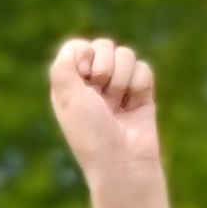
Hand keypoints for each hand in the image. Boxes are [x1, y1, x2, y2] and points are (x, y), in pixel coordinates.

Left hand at [50, 37, 160, 189]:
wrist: (123, 162)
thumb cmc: (91, 133)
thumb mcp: (67, 99)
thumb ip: (62, 67)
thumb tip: (77, 47)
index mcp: (68, 86)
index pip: (76, 47)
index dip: (83, 54)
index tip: (84, 76)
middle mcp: (91, 85)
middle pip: (103, 45)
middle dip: (105, 65)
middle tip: (100, 92)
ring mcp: (117, 88)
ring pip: (126, 54)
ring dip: (122, 77)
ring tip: (117, 103)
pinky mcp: (141, 93)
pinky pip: (144, 68)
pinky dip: (139, 84)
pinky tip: (134, 104)